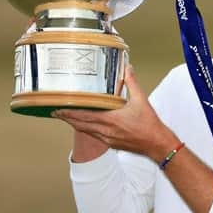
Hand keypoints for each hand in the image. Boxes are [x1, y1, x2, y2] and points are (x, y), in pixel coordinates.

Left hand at [53, 65, 179, 161]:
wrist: (157, 144)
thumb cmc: (150, 124)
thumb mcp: (141, 100)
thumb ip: (132, 83)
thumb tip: (128, 68)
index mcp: (111, 120)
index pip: (84, 116)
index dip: (69, 112)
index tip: (58, 108)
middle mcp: (106, 131)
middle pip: (80, 125)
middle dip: (67, 118)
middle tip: (56, 112)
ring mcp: (108, 139)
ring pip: (86, 131)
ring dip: (75, 124)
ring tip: (66, 117)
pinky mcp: (112, 144)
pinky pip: (94, 136)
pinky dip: (86, 129)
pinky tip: (86, 125)